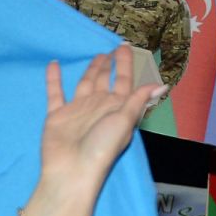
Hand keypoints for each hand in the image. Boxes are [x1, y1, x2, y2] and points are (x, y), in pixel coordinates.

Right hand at [40, 46, 162, 183]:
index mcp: (118, 107)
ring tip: (97, 55)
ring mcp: (78, 109)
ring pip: (85, 83)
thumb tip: (162, 85)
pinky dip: (54, 79)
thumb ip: (139, 100)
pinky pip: (55, 92)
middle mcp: (99, 106)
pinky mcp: (58, 114)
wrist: (73, 168)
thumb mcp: (125, 120)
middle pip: (105, 80)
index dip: (126, 64)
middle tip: (114, 48)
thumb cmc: (103, 146)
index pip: (125, 80)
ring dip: (91, 70)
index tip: (127, 47)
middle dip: (110, 65)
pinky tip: (54, 64)